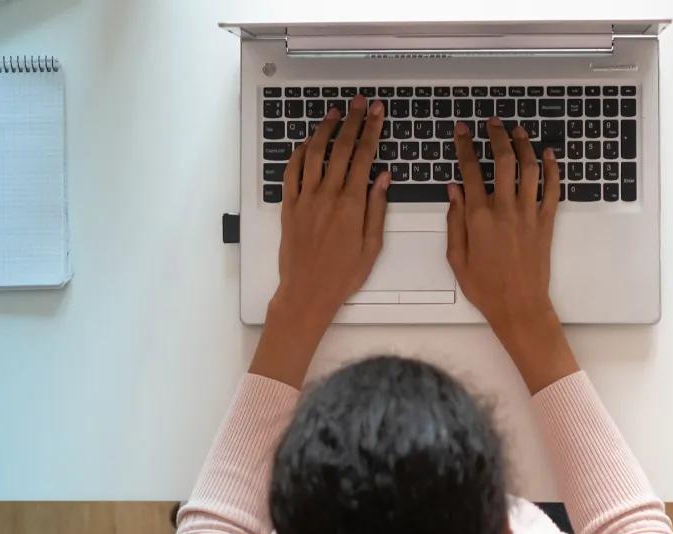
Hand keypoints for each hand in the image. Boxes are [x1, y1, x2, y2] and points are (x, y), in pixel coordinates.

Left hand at [250, 96, 389, 386]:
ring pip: (313, 153)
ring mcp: (305, 199)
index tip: (377, 112)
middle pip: (341, 148)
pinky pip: (291, 172)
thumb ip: (378, 207)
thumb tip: (383, 177)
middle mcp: (327, 195)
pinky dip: (298, 153)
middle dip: (352, 121)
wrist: (308, 291)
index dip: (371, 130)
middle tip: (360, 103)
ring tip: (334, 114)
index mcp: (351, 204)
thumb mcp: (372, 245)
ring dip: (324, 130)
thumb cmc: (343, 275)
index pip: (364, 156)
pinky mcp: (289, 206)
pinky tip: (305, 143)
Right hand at [446, 118, 577, 392]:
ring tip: (518, 130)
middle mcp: (505, 210)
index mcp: (478, 217)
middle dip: (497, 136)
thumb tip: (454, 191)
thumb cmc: (486, 288)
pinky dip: (552, 169)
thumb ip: (454, 221)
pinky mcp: (546, 223)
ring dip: (524, 145)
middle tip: (492, 123)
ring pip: (529, 168)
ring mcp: (529, 214)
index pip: (470, 170)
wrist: (519, 306)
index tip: (461, 131)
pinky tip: (548, 154)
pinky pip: (552, 189)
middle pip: (503, 160)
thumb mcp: (457, 258)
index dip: (465, 146)